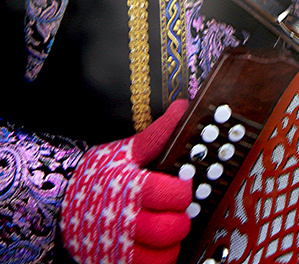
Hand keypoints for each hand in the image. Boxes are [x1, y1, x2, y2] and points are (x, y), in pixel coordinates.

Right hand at [60, 99, 191, 263]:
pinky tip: (155, 245)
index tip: (182, 184)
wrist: (58, 207)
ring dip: (172, 242)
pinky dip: (160, 259)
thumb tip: (181, 108)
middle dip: (181, 217)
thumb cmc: (96, 177)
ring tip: (166, 226)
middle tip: (177, 208)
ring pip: (164, 255)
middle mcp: (125, 221)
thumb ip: (156, 134)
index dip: (183, 190)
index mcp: (130, 188)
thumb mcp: (123, 152)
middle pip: (170, 229)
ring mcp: (119, 248)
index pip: (171, 194)